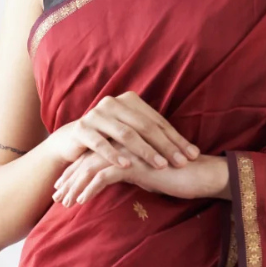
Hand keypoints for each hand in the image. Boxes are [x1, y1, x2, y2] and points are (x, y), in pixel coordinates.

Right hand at [47, 90, 199, 172]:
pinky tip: (127, 165)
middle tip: (181, 162)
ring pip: (126, 134)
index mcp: (130, 101)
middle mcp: (113, 103)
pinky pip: (100, 143)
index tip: (192, 155)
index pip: (157, 121)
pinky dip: (114, 155)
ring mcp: (96, 115)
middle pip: (145, 127)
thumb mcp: (132, 134)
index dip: (176, 139)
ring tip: (160, 166)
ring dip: (145, 151)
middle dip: (165, 146)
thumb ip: (154, 137)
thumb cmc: (110, 139)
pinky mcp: (81, 129)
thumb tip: (190, 150)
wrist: (72, 141)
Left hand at [52, 148, 228, 206]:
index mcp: (126, 144)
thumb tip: (118, 181)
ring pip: (91, 167)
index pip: (94, 155)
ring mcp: (128, 152)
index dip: (77, 172)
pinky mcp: (134, 164)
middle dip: (70, 179)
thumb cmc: (179, 176)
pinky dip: (89, 189)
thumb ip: (133, 173)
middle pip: (87, 159)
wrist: (201, 174)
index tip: (64, 187)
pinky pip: (104, 177)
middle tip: (56, 196)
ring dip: (75, 186)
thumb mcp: (150, 174)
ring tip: (63, 202)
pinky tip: (80, 202)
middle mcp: (124, 143)